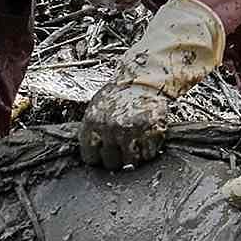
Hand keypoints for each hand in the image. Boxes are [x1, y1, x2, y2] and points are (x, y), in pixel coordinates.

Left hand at [80, 0, 228, 165]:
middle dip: (117, 159)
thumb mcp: (97, 108)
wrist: (144, 78)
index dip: (98, 158)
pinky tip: (148, 139)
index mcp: (92, 123)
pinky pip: (148, 154)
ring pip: (130, 162)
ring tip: (136, 145)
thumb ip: (93, 130)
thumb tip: (92, 153)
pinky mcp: (150, 132)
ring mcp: (130, 131)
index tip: (104, 155)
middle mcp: (109, 129)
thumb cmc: (120, 93)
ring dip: (134, 157)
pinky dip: (149, 151)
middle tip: (122, 151)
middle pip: (110, 162)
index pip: (90, 157)